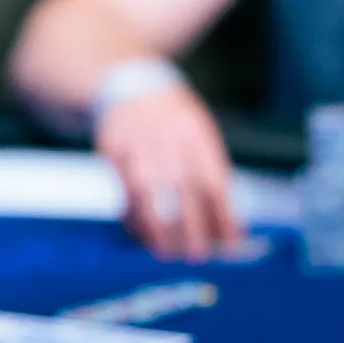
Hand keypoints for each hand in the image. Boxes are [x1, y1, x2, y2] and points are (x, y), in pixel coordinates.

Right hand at [95, 84, 242, 260]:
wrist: (130, 87)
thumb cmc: (174, 119)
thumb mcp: (200, 132)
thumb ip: (210, 169)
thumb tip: (224, 220)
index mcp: (196, 135)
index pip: (213, 183)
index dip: (223, 216)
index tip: (230, 243)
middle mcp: (167, 141)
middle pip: (182, 193)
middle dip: (191, 229)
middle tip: (197, 255)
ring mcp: (138, 146)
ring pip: (148, 196)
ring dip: (158, 229)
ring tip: (166, 252)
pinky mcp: (113, 153)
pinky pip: (123, 192)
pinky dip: (132, 216)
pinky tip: (142, 232)